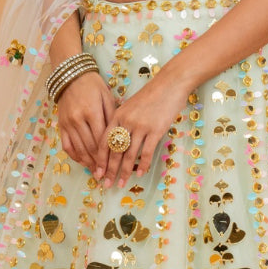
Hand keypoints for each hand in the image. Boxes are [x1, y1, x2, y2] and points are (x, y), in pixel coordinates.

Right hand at [56, 71, 117, 174]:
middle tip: (107, 176)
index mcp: (92, 112)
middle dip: (99, 163)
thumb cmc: (94, 86)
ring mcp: (68, 124)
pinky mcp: (61, 125)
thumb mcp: (107, 98)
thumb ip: (112, 118)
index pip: (101, 140)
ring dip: (88, 163)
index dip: (108, 155)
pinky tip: (82, 162)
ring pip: (78, 149)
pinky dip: (75, 156)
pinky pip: (67, 145)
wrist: (71, 76)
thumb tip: (119, 138)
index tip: (114, 166)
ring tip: (96, 173)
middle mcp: (78, 120)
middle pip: (90, 147)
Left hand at [96, 70, 191, 187]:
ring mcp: (140, 126)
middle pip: (114, 151)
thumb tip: (116, 143)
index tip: (97, 172)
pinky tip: (140, 174)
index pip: (104, 142)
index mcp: (117, 116)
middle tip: (106, 184)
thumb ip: (122, 122)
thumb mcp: (130, 106)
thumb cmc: (151, 95)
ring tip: (121, 183)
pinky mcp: (155, 130)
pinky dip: (143, 165)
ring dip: (125, 172)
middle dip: (109, 170)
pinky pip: (146, 152)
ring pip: (129, 155)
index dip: (99, 159)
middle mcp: (126, 122)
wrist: (170, 84)